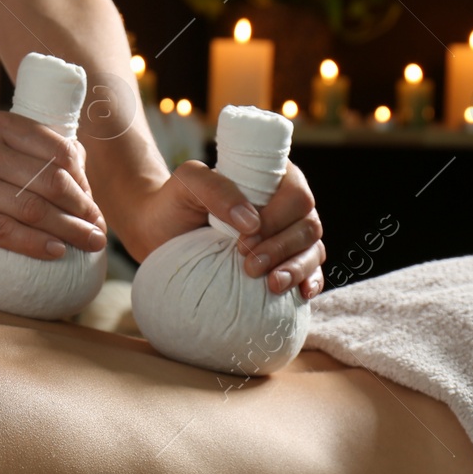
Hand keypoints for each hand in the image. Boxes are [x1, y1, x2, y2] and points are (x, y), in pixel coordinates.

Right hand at [0, 110, 107, 259]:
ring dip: (67, 231)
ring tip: (89, 244)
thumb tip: (84, 178)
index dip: (83, 181)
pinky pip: (2, 232)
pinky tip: (56, 252)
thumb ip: (33, 153)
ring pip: (29, 209)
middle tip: (99, 230)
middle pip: (48, 182)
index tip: (92, 204)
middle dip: (81, 209)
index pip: (56, 150)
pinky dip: (34, 244)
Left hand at [120, 160, 326, 299]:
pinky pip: (310, 272)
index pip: (295, 195)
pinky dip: (310, 282)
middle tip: (250, 266)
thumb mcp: (187, 183)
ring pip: (313, 250)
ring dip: (297, 269)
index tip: (245, 239)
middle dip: (283, 248)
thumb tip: (251, 221)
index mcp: (272, 179)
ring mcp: (287, 236)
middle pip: (308, 226)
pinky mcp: (282, 262)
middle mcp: (286, 206)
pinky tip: (301, 294)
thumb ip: (216, 188)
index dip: (277, 219)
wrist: (159, 231)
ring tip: (272, 285)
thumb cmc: (175, 201)